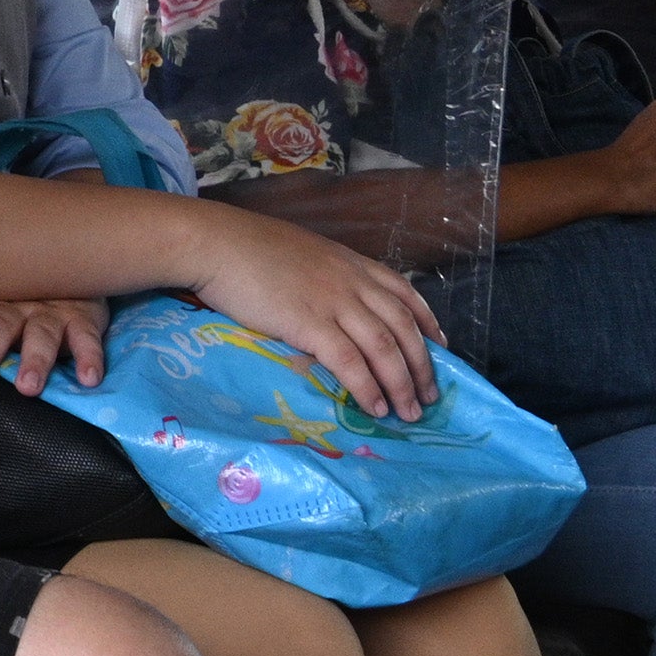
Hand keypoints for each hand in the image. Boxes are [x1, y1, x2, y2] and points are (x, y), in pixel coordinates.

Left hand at [0, 297, 107, 396]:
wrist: (71, 261)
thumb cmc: (16, 294)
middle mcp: (13, 305)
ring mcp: (49, 311)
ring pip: (40, 333)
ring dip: (34, 359)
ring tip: (27, 387)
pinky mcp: (84, 317)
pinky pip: (88, 337)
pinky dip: (90, 356)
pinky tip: (89, 379)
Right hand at [184, 208, 443, 420]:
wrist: (215, 243)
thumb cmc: (246, 247)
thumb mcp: (300, 253)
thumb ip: (323, 275)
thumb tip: (329, 302)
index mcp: (350, 263)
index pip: (404, 293)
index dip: (427, 323)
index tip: (440, 347)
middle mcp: (351, 281)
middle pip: (403, 327)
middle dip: (422, 365)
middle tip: (429, 396)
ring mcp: (333, 302)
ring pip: (384, 347)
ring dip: (402, 384)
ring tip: (409, 413)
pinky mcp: (309, 323)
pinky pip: (350, 362)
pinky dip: (367, 387)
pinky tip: (375, 407)